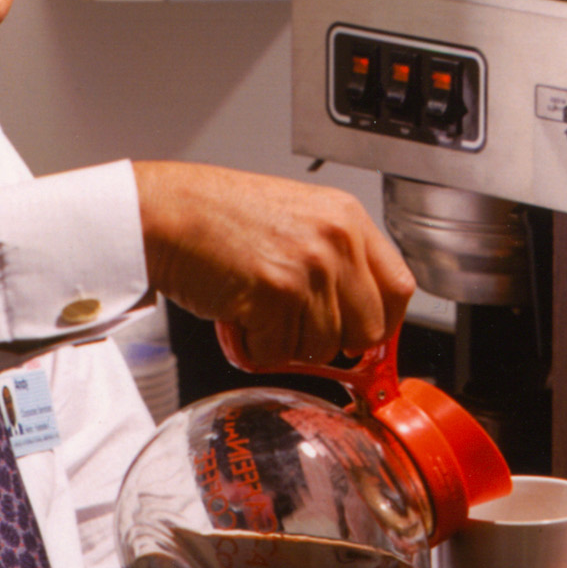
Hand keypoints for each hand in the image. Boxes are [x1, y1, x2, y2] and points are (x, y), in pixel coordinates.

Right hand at [133, 161, 414, 369]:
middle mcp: (336, 240)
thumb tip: (359, 315)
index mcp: (347, 218)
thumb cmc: (219, 217)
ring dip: (287, 342)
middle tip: (297, 328)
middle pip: (369, 328)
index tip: (367, 339)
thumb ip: (336, 259)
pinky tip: (240, 316)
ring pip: (322, 347)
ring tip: (257, 307)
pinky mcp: (276, 295)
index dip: (385, 323)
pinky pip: (280, 354)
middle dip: (334, 341)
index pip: (400, 287)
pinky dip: (255, 348)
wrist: (166, 213)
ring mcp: (309, 268)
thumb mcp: (298, 218)